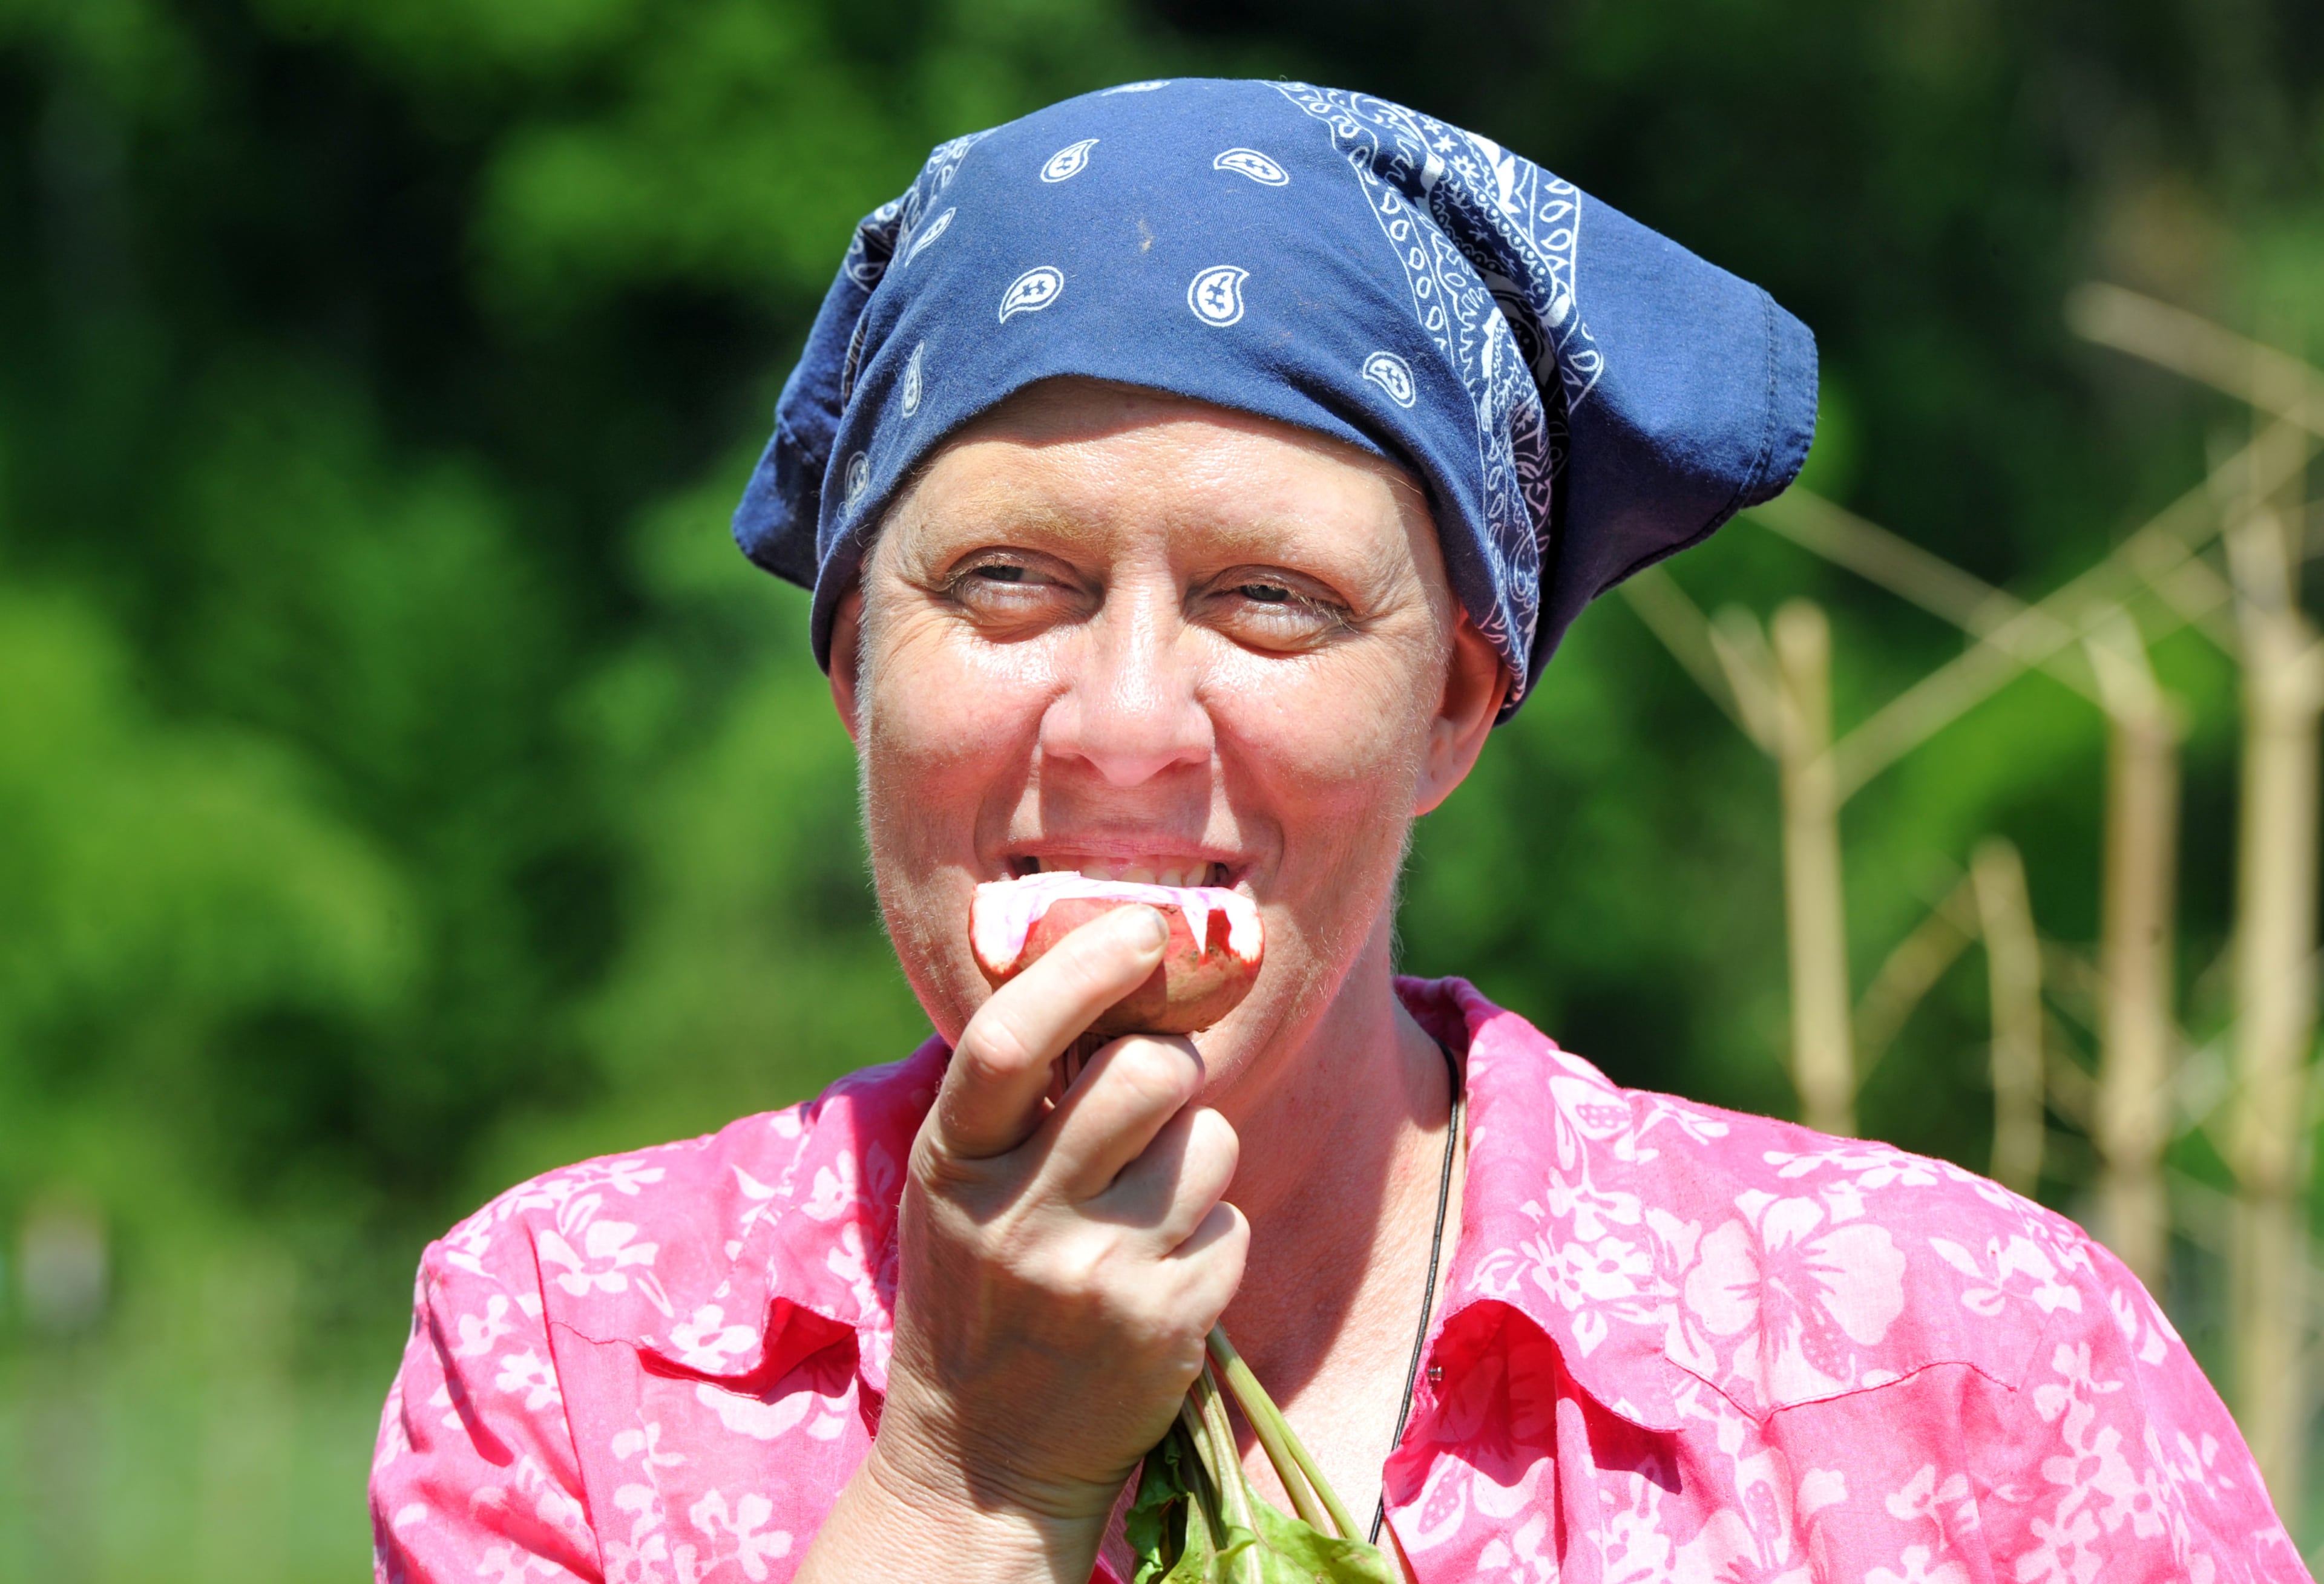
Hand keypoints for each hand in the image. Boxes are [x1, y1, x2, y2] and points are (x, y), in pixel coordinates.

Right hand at [868, 904, 1247, 1547]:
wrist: (980, 1464)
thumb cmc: (980, 1293)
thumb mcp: (960, 1190)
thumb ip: (1017, 1099)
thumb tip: (1108, 971)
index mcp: (952, 1162)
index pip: (1011, 1041)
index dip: (1084, 969)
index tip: (1140, 927)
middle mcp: (1016, 1215)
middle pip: (1145, 1074)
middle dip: (1172, 1064)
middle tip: (1155, 1090)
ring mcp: (1092, 1273)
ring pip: (1207, 1142)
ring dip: (1196, 1156)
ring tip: (1145, 1206)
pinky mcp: (1162, 1324)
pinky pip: (1229, 1223)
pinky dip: (1210, 1239)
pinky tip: (1160, 1279)